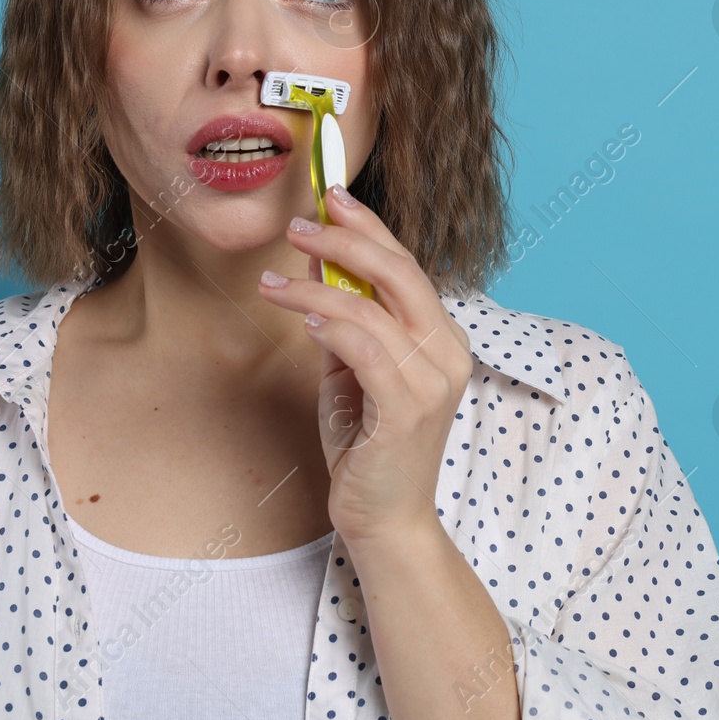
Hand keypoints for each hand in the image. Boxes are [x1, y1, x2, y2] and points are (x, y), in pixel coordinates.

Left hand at [257, 184, 472, 546]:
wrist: (385, 519)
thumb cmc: (369, 449)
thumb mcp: (353, 375)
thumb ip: (346, 327)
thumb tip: (319, 274)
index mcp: (442, 340)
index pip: (408, 268)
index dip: (371, 230)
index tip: (333, 199)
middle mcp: (448, 353)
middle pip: (400, 273)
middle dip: (347, 240)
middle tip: (300, 224)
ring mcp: (433, 380)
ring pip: (373, 308)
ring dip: (315, 286)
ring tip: (271, 281)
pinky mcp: (408, 408)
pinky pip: (365, 347)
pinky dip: (331, 324)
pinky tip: (301, 315)